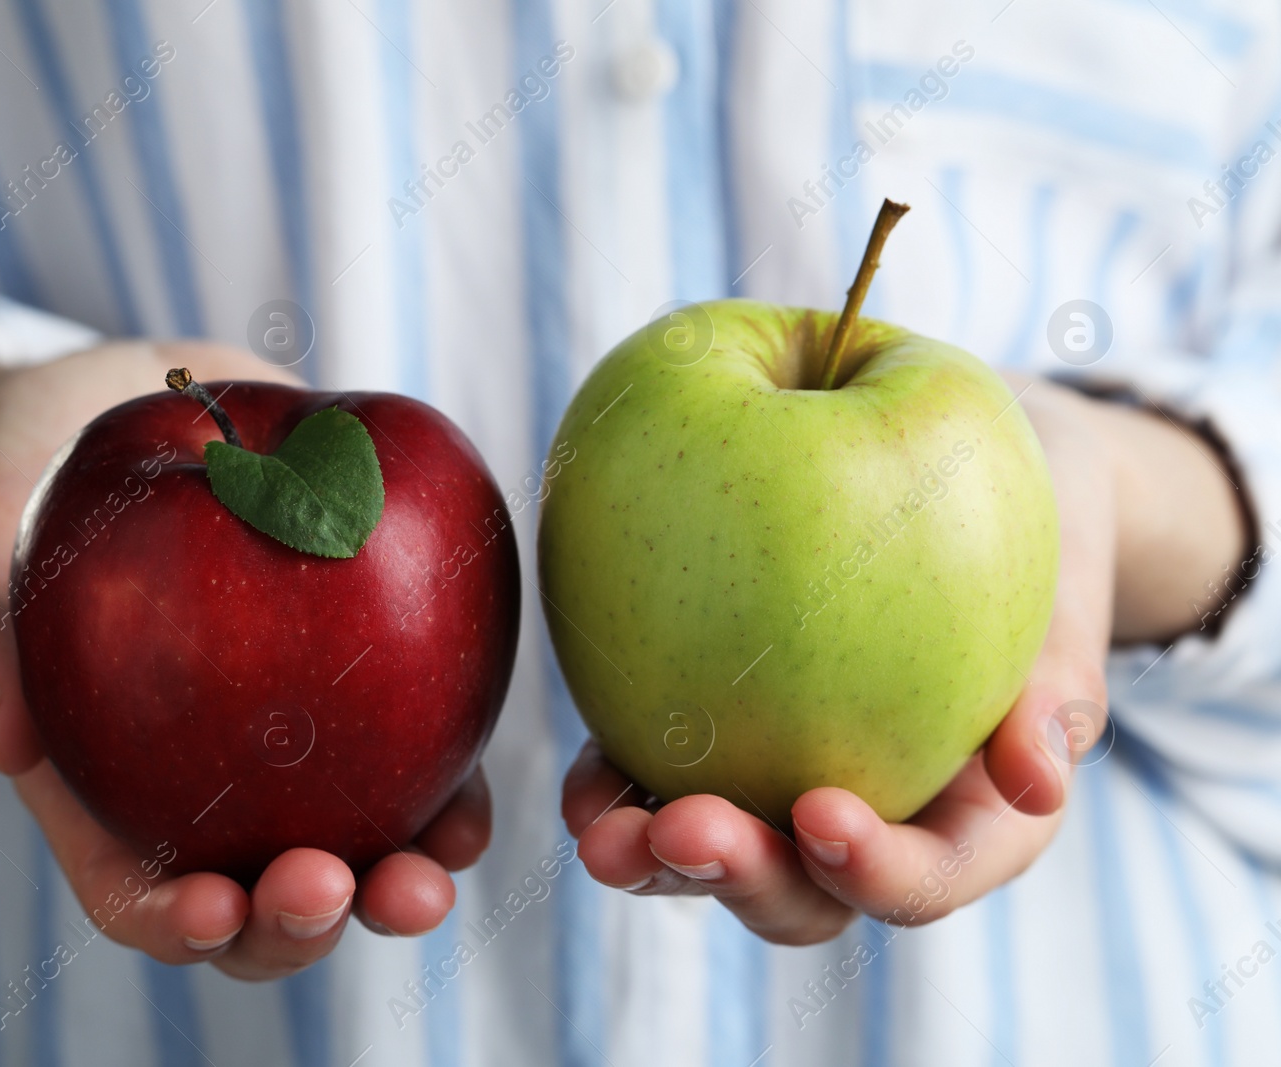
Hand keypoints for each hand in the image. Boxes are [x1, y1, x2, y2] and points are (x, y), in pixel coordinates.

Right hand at [0, 342, 491, 978]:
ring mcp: (287, 755)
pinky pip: (410, 768)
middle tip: (333, 890)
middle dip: (295, 924)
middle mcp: (200, 790)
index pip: (131, 888)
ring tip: (433, 876)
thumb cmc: (34, 479)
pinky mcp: (359, 696)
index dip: (171, 920)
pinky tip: (472, 810)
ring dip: (393, 886)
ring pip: (348, 857)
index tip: (212, 908)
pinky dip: (445, 803)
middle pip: (250, 901)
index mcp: (100, 784)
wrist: (131, 404)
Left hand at [563, 376, 1123, 943]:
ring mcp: (788, 784)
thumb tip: (1034, 782)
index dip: (880, 871)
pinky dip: (621, 795)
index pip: (932, 875)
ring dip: (659, 862)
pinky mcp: (718, 734)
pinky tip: (582, 788)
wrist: (963, 464)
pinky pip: (664, 782)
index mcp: (973, 812)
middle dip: (745, 878)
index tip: (820, 814)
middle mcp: (879, 818)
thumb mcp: (1062, 576)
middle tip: (679, 834)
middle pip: (813, 894)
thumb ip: (1056, 679)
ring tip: (599, 835)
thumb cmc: (1033, 516)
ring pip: (727, 859)